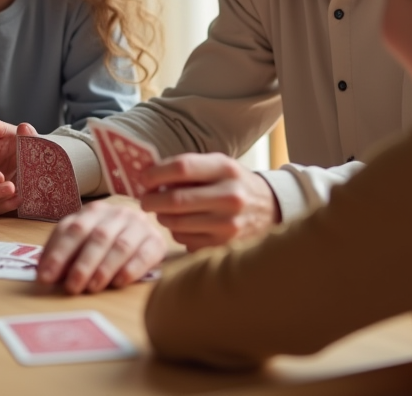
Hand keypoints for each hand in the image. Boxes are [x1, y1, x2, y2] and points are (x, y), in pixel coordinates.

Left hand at [37, 201, 168, 293]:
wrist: (143, 228)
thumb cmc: (106, 238)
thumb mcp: (81, 240)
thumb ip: (62, 253)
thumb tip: (44, 274)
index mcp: (93, 211)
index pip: (72, 229)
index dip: (58, 253)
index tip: (45, 277)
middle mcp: (117, 214)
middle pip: (97, 237)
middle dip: (82, 264)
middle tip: (71, 287)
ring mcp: (139, 226)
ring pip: (121, 246)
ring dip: (105, 268)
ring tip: (93, 288)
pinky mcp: (157, 241)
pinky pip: (145, 254)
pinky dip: (132, 269)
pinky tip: (119, 282)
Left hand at [141, 153, 280, 250]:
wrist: (269, 209)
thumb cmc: (233, 183)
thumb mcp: (217, 166)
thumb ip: (187, 168)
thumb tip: (148, 177)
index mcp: (226, 169)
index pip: (181, 168)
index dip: (155, 174)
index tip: (143, 179)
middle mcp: (230, 196)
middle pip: (175, 200)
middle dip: (151, 201)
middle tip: (145, 200)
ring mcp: (229, 224)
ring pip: (176, 223)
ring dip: (162, 217)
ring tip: (163, 212)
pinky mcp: (225, 246)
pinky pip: (185, 240)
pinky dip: (177, 232)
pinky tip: (184, 224)